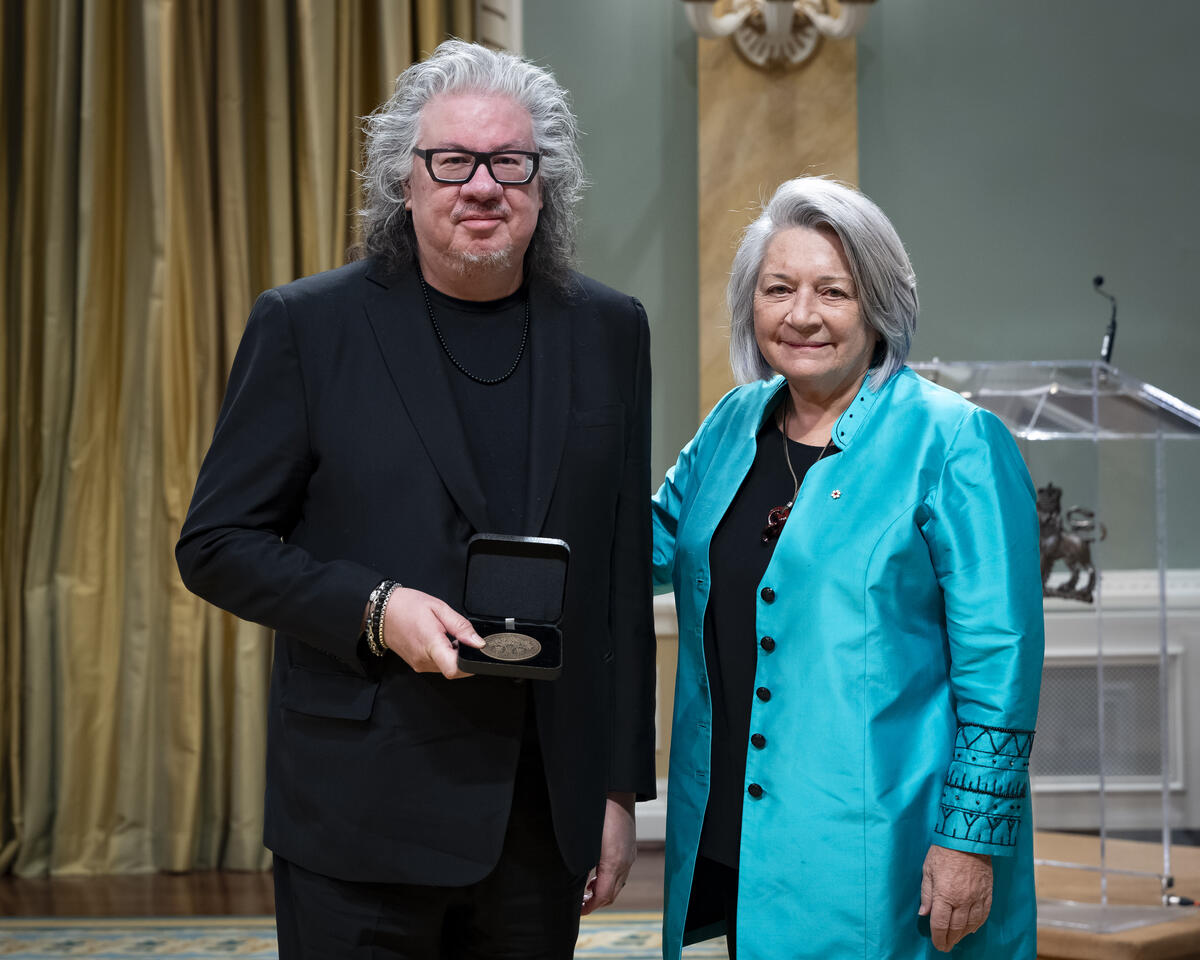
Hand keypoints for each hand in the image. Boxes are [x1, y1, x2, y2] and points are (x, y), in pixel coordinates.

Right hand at [380, 587, 483, 678]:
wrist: (383, 612)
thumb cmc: (407, 606)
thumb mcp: (439, 608)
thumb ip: (461, 626)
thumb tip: (478, 642)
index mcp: (430, 644)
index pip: (454, 669)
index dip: (470, 664)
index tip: (474, 651)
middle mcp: (423, 659)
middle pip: (454, 669)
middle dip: (463, 655)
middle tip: (457, 636)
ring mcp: (419, 664)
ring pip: (446, 667)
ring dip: (452, 655)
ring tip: (445, 635)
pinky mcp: (417, 665)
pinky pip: (437, 665)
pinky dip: (443, 655)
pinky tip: (438, 641)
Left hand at [581, 792, 635, 914]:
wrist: (616, 790)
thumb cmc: (596, 812)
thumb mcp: (584, 841)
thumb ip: (581, 863)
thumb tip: (572, 879)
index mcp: (613, 862)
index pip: (603, 895)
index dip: (591, 906)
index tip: (579, 911)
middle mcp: (625, 861)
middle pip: (612, 893)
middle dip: (596, 903)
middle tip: (580, 906)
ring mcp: (629, 855)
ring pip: (618, 883)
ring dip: (603, 891)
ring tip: (586, 892)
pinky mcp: (630, 848)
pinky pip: (622, 872)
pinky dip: (610, 880)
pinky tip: (597, 874)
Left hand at [919, 844, 992, 951]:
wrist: (968, 839)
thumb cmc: (944, 851)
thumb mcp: (927, 870)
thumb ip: (926, 894)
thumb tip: (924, 913)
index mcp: (944, 894)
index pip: (940, 924)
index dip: (938, 937)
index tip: (937, 944)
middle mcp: (962, 900)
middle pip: (956, 928)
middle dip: (950, 939)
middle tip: (946, 946)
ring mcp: (976, 898)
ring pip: (971, 924)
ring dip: (963, 935)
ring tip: (956, 939)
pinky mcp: (987, 893)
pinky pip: (984, 915)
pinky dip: (977, 925)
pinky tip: (972, 929)